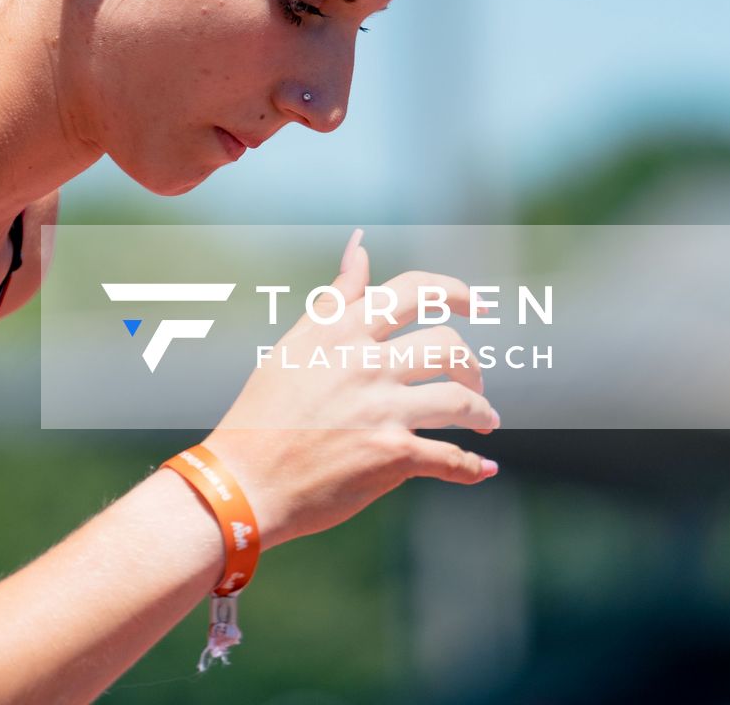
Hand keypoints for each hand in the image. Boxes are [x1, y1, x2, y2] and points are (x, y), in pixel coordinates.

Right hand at [202, 229, 499, 548]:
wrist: (245, 482)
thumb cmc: (263, 413)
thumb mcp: (294, 345)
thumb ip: (335, 298)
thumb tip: (360, 246)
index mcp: (342, 332)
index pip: (414, 292)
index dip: (454, 292)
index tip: (476, 304)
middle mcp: (366, 364)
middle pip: (448, 346)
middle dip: (471, 366)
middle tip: (473, 381)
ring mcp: (382, 410)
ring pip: (460, 400)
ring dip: (482, 411)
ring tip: (484, 420)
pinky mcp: (392, 456)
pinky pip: (452, 457)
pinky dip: (472, 465)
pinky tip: (481, 466)